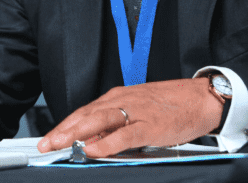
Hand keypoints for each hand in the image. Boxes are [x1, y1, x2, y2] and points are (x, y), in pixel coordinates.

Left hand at [36, 78, 221, 156]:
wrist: (201, 98)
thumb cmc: (172, 104)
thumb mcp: (138, 110)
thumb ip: (117, 123)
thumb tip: (95, 140)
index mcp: (118, 97)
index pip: (84, 111)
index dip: (64, 125)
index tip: (48, 137)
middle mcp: (123, 101)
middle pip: (86, 115)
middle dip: (63, 130)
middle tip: (45, 144)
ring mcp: (136, 112)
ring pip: (99, 121)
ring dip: (77, 134)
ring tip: (60, 145)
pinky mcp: (151, 125)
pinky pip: (124, 135)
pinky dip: (107, 142)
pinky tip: (93, 150)